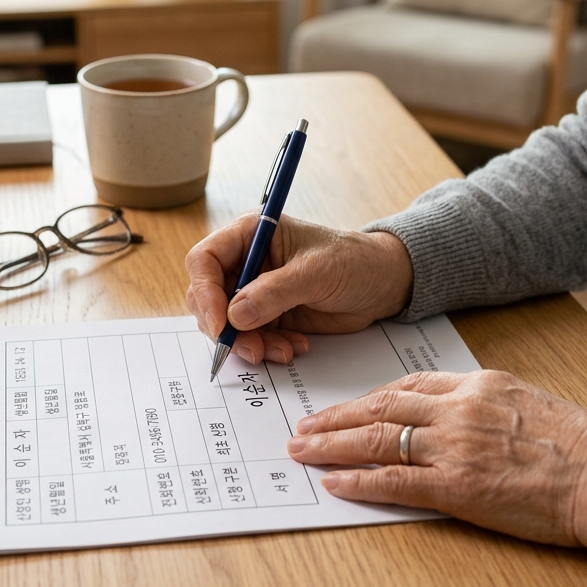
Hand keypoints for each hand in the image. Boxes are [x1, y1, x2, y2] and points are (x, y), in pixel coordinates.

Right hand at [185, 214, 412, 365]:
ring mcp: (255, 291)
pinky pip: (252, 338)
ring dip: (249, 343)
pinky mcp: (269, 316)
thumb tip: (235, 315)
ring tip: (281, 351)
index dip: (205, 292)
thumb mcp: (316, 272)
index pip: (205, 260)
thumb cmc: (353, 261)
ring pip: (228, 324)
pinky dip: (267, 348)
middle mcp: (246, 262)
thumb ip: (275, 293)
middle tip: (251, 348)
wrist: (382, 284)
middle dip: (225, 327)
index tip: (221, 323)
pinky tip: (294, 347)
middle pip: (208, 297)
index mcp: (251, 234)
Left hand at [286, 370, 586, 553]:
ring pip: (378, 441)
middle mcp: (458, 409)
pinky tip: (335, 483)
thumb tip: (448, 415)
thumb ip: (482, 404)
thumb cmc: (577, 443)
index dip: (366, 399)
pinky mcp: (458, 487)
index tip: (342, 408)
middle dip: (336, 419)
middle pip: (380, 409)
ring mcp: (455, 446)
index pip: (405, 387)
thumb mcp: (526, 402)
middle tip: (303, 426)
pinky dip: (359, 482)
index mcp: (475, 384)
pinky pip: (395, 481)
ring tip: (303, 451)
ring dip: (333, 446)